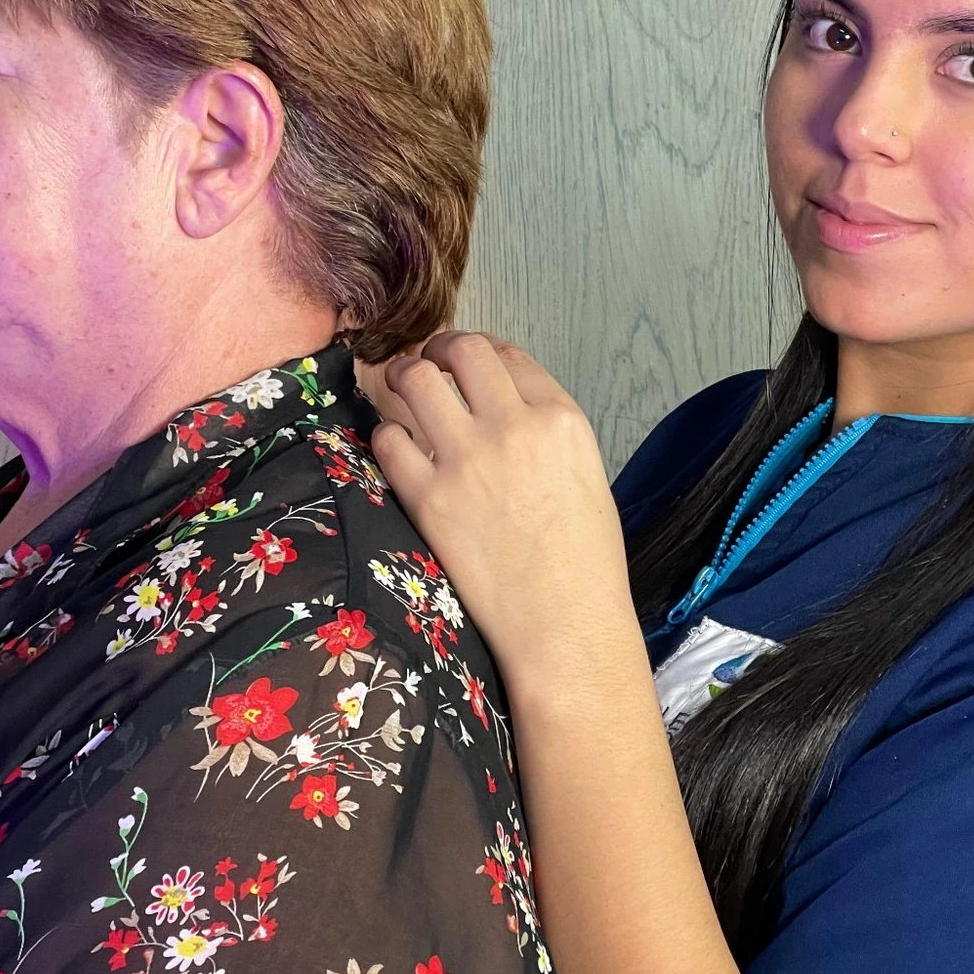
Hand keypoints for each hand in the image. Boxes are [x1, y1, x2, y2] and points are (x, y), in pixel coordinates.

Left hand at [372, 332, 642, 699]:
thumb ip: (544, 428)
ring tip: (396, 388)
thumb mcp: (585, 472)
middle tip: (424, 361)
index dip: (478, 348)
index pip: (506, 353)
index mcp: (561, 419)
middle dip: (435, 347)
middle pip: (460, 349)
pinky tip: (398, 451)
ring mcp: (468, 461)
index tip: (463, 358)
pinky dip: (387, 437)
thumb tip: (498, 403)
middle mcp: (514, 427)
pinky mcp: (429, 498)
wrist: (564, 627)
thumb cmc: (584, 561)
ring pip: (414, 379)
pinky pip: (388, 440)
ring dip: (401, 376)